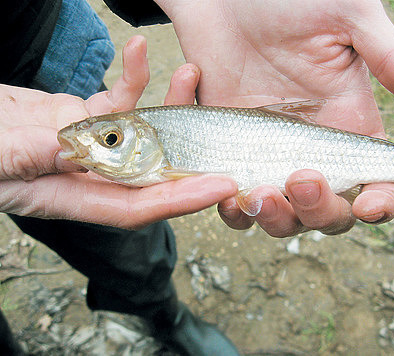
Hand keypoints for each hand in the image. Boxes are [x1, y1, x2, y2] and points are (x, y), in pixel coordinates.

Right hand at [0, 36, 236, 228]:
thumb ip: (35, 156)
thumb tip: (77, 151)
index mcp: (71, 197)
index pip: (136, 207)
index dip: (179, 200)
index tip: (219, 188)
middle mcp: (89, 175)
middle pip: (151, 173)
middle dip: (191, 158)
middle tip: (228, 143)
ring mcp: (91, 146)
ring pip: (142, 132)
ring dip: (168, 105)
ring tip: (189, 74)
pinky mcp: (84, 117)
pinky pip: (115, 99)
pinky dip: (129, 77)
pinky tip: (136, 51)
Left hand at [156, 0, 393, 235]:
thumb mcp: (346, 16)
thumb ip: (390, 58)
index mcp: (346, 125)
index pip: (375, 180)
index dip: (380, 203)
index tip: (367, 205)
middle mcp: (308, 149)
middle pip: (325, 211)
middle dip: (317, 211)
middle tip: (300, 179)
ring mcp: (264, 155)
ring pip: (277, 216)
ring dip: (271, 219)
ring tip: (254, 193)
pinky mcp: (226, 153)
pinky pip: (226, 198)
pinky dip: (225, 206)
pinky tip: (220, 187)